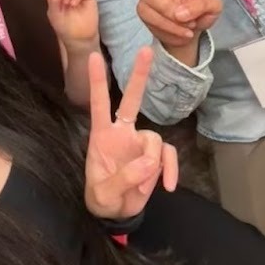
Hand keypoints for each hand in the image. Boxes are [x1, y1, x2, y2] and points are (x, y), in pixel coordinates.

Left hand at [84, 47, 178, 220]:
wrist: (117, 214)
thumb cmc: (102, 199)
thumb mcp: (104, 194)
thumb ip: (124, 178)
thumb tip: (149, 163)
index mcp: (102, 136)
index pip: (99, 104)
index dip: (97, 82)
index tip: (94, 57)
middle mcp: (123, 134)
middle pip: (132, 100)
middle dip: (139, 76)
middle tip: (146, 50)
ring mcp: (140, 144)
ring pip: (155, 140)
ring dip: (153, 164)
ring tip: (143, 186)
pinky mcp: (155, 158)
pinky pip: (167, 156)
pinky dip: (170, 171)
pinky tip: (167, 187)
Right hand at [132, 0, 222, 54]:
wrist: (186, 37)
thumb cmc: (199, 15)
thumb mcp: (213, 9)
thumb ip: (202, 6)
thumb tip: (179, 13)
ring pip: (160, 5)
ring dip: (177, 22)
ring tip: (188, 28)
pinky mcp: (142, 10)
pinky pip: (155, 20)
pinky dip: (171, 31)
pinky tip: (179, 33)